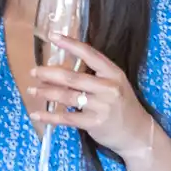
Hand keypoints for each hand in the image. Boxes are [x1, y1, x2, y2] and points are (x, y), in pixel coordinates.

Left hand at [30, 33, 156, 160]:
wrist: (137, 134)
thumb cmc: (122, 106)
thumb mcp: (115, 85)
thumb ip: (95, 76)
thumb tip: (62, 70)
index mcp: (113, 73)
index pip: (89, 54)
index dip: (70, 44)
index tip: (53, 36)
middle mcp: (108, 88)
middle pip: (73, 78)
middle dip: (49, 74)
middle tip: (34, 71)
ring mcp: (102, 106)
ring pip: (67, 96)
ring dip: (46, 93)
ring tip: (32, 90)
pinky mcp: (94, 123)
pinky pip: (67, 118)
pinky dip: (49, 117)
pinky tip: (37, 114)